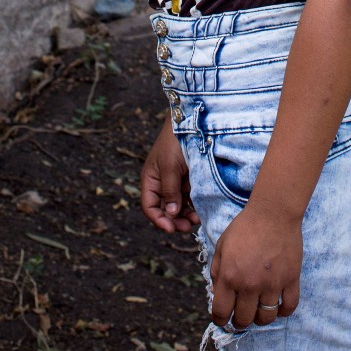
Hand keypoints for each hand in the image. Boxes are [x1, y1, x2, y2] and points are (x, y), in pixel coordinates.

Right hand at [140, 116, 199, 232]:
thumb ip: (170, 190)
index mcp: (150, 180)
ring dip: (185, 215)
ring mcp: (175, 182)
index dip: (159, 220)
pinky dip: (192, 206)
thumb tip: (171, 214)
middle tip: (188, 226)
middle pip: (164, 210)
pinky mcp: (187, 179)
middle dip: (174, 220)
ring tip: (196, 219)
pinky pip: (188, 198)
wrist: (190, 121)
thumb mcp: (170, 166)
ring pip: (177, 207)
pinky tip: (200, 210)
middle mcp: (161, 183)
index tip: (171, 228)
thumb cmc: (175, 141)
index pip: (150, 207)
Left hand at [209, 203, 301, 329]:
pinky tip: (278, 305)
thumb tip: (217, 294)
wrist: (273, 212)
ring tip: (259, 310)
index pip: (221, 312)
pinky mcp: (291, 279)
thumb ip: (217, 271)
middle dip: (240, 321)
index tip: (223, 318)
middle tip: (241, 315)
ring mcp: (272, 284)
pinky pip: (289, 307)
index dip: (220, 319)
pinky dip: (284, 311)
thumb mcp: (222, 245)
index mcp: (230, 276)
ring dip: (260, 318)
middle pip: (244, 320)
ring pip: (266, 318)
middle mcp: (250, 284)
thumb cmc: (245, 227)